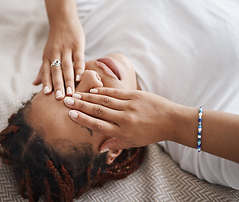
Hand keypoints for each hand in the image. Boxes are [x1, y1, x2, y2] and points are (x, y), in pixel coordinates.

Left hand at [33, 18, 84, 98]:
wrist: (63, 19)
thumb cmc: (55, 40)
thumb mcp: (47, 54)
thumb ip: (43, 69)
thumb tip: (34, 84)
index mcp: (47, 56)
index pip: (46, 71)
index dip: (46, 82)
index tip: (47, 95)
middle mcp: (55, 53)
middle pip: (56, 71)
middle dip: (58, 85)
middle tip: (60, 98)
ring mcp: (66, 49)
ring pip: (67, 66)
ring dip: (68, 80)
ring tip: (70, 92)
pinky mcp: (77, 45)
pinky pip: (78, 58)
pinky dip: (79, 68)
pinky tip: (80, 78)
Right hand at [63, 88, 177, 151]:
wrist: (171, 120)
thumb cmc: (151, 133)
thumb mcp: (134, 143)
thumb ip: (115, 144)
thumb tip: (99, 149)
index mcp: (124, 132)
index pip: (99, 125)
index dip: (84, 119)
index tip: (71, 115)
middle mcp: (125, 118)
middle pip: (98, 111)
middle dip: (81, 105)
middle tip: (67, 101)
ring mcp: (130, 105)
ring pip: (105, 100)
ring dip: (88, 96)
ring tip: (75, 94)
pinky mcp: (135, 95)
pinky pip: (115, 93)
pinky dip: (103, 91)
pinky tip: (92, 90)